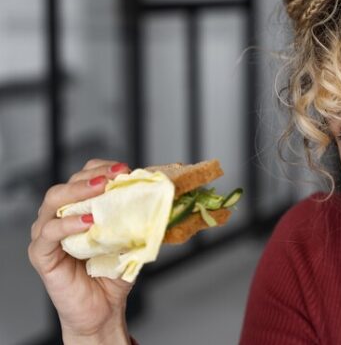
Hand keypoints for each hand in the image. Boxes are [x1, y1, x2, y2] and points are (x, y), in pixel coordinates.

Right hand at [28, 159, 133, 343]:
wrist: (104, 308)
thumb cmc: (114, 272)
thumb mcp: (131, 238)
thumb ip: (139, 217)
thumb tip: (164, 197)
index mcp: (79, 208)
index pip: (84, 176)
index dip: (102, 168)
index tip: (124, 169)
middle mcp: (59, 216)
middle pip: (67, 184)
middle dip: (91, 177)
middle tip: (112, 178)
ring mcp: (47, 234)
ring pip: (53, 202)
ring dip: (78, 192)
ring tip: (101, 191)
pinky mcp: (41, 254)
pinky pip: (48, 233)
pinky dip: (67, 224)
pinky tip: (86, 222)